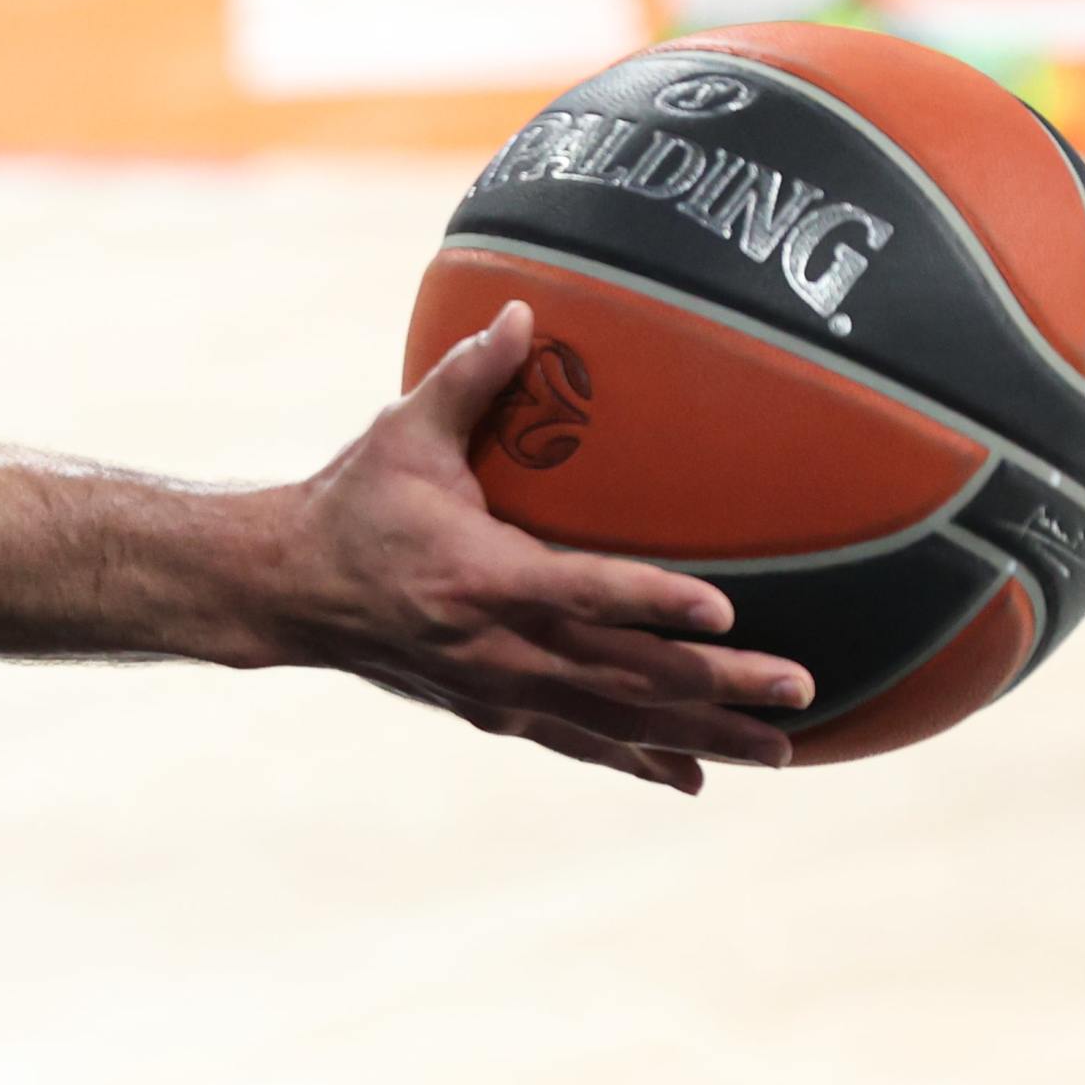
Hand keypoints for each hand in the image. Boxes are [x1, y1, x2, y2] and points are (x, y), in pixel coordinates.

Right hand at [276, 301, 809, 793]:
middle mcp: (493, 647)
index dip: (651, 601)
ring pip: (613, 722)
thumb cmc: (350, 504)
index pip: (579, 592)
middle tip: (799, 690)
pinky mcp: (490, 708)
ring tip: (780, 749)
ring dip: (699, 736)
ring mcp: (494, 687)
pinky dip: (638, 760)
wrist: (285, 592)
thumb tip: (523, 308)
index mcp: (478, 576)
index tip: (723, 609)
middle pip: (621, 676)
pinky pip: (579, 740)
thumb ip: (470, 377)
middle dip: (715, 686)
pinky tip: (695, 777)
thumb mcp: (400, 435)